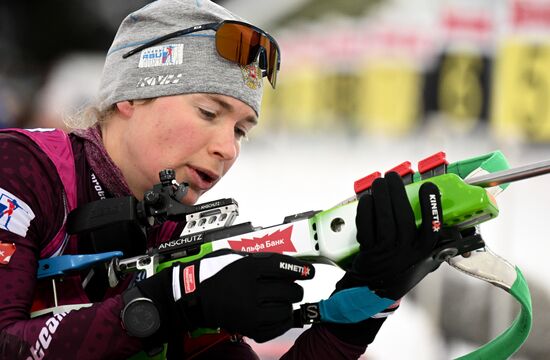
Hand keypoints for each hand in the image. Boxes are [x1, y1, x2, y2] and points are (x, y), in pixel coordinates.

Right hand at [133, 249, 314, 342]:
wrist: (193, 297)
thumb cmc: (215, 274)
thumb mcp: (238, 257)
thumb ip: (264, 260)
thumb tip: (291, 265)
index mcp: (248, 268)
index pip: (284, 267)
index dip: (301, 269)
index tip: (309, 271)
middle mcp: (250, 290)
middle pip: (290, 290)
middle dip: (294, 288)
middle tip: (288, 287)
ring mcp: (250, 312)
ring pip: (287, 310)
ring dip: (287, 305)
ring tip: (279, 301)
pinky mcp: (249, 327)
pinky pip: (278, 326)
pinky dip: (282, 320)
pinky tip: (275, 313)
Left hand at [322, 172, 444, 344]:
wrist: (374, 292)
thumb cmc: (403, 270)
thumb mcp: (425, 260)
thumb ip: (436, 243)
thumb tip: (452, 220)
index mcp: (424, 253)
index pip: (432, 228)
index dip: (431, 206)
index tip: (429, 186)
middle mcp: (406, 254)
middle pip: (403, 217)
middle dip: (396, 192)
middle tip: (392, 176)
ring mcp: (386, 254)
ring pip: (383, 219)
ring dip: (381, 196)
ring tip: (379, 182)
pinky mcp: (368, 253)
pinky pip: (366, 227)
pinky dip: (365, 211)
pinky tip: (367, 199)